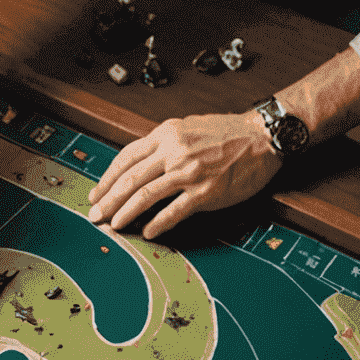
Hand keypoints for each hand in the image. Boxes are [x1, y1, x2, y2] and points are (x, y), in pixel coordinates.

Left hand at [87, 112, 281, 238]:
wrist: (264, 135)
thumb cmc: (228, 133)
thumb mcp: (187, 127)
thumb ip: (162, 144)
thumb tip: (137, 164)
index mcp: (166, 134)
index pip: (125, 158)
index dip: (106, 179)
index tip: (96, 193)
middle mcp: (174, 151)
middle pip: (130, 179)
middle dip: (108, 200)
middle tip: (95, 215)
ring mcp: (190, 172)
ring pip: (145, 195)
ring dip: (125, 213)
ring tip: (114, 225)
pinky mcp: (206, 191)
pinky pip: (174, 211)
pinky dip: (158, 223)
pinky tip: (148, 232)